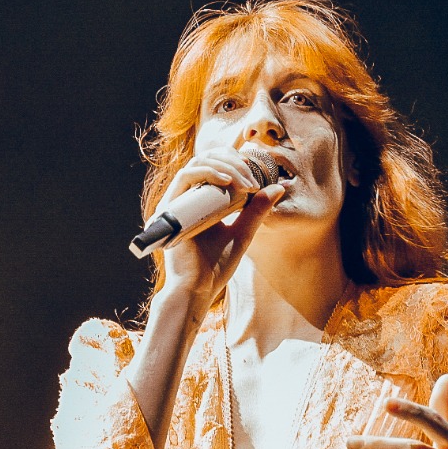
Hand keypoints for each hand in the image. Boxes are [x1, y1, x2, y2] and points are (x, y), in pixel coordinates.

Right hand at [155, 148, 284, 302]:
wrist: (199, 289)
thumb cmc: (216, 266)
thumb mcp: (242, 233)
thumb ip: (256, 211)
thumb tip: (278, 187)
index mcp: (200, 202)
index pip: (214, 167)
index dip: (235, 161)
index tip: (256, 173)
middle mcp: (186, 198)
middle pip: (206, 159)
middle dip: (233, 161)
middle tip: (253, 177)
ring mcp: (176, 202)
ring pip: (197, 164)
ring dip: (225, 167)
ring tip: (245, 182)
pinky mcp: (169, 208)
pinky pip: (185, 177)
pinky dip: (208, 173)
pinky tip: (227, 180)